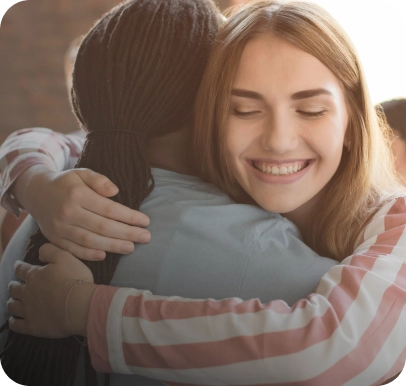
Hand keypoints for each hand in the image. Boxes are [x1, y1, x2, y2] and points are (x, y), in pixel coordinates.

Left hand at [7, 244, 95, 337]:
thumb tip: (39, 252)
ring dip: (12, 302)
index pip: (20, 269)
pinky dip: (13, 322)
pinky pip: (16, 325)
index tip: (19, 266)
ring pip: (12, 306)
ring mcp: (28, 310)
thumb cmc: (75, 279)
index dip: (19, 267)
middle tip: (17, 284)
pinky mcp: (32, 326)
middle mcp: (27, 292)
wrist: (79, 306)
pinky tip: (15, 320)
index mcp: (34, 275)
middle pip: (14, 288)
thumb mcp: (66, 257)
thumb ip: (50, 250)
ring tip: (15, 301)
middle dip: (14, 285)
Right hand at [12, 165, 150, 259]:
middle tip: (146, 237)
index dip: (129, 217)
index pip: (109, 209)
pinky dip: (89, 254)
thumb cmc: (66, 183)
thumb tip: (115, 191)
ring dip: (113, 246)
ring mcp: (60, 228)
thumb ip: (99, 180)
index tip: (146, 221)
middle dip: (127, 234)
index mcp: (77, 194)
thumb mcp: (81, 173)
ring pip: (90, 241)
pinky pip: (73, 250)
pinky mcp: (54, 239)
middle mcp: (68, 212)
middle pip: (102, 227)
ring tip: (131, 248)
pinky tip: (105, 255)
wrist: (36, 193)